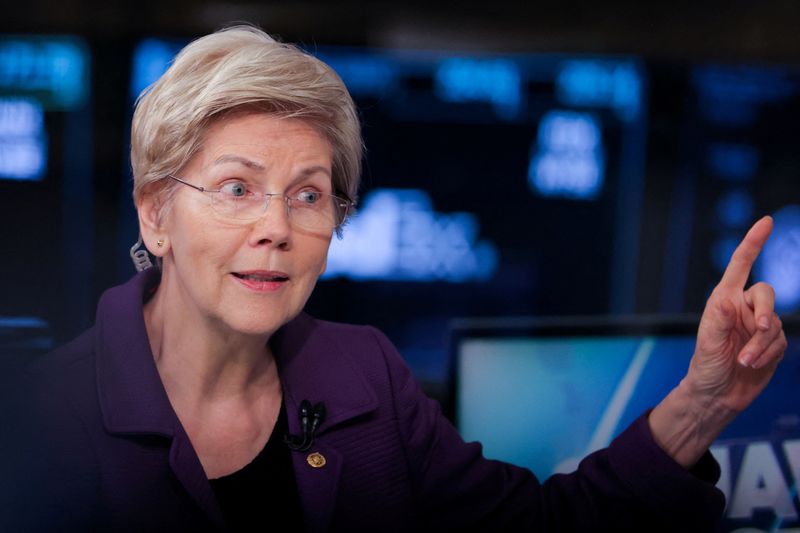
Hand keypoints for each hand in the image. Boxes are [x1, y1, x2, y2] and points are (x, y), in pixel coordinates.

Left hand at [686, 215, 785, 411]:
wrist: (717, 395)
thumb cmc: (705, 367)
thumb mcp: (708, 344)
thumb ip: (719, 321)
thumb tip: (728, 300)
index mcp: (723, 300)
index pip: (740, 266)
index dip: (753, 243)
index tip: (765, 221)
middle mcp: (742, 308)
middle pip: (766, 293)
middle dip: (766, 312)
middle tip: (761, 328)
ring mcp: (758, 325)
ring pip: (776, 324)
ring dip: (762, 345)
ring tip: (743, 361)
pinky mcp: (772, 344)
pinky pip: (781, 342)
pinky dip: (768, 354)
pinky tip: (752, 365)